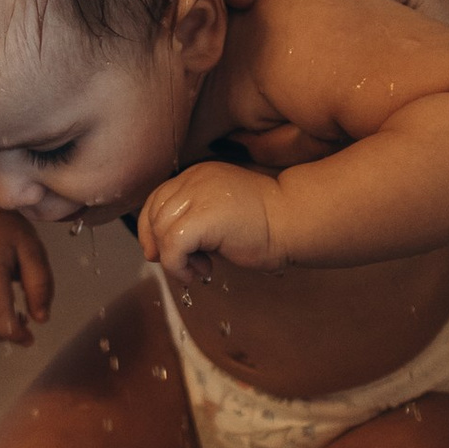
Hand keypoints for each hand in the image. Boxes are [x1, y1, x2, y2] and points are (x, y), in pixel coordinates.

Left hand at [138, 158, 281, 275]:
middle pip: (154, 214)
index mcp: (198, 175)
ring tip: (202, 267)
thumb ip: (193, 221)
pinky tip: (203, 271)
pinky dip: (178, 266)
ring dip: (175, 258)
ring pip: (161, 231)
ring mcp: (198, 194)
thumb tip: (158, 249)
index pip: (156, 199)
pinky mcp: (203, 216)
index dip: (152, 229)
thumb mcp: (221, 214)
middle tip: (187, 263)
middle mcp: (194, 179)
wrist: (296, 219)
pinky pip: (172, 246)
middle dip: (161, 245)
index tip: (164, 252)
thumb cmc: (266, 224)